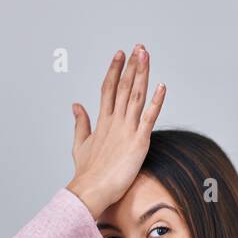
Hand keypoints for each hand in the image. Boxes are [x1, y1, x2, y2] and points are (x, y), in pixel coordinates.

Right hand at [67, 45, 165, 217]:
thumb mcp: (80, 144)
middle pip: (124, 86)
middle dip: (132, 65)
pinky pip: (150, 117)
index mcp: (102, 121)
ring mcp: (127, 129)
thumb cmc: (87, 173)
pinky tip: (162, 86)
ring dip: (142, 74)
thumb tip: (76, 105)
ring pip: (136, 95)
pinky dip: (156, 101)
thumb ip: (81, 123)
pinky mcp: (139, 141)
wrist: (91, 190)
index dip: (115, 70)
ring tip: (146, 55)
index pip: (109, 88)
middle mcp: (114, 121)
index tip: (120, 54)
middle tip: (139, 47)